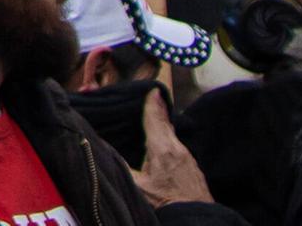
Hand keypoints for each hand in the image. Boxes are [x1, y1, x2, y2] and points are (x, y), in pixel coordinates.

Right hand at [131, 85, 213, 206]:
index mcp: (162, 148)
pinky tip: (164, 146)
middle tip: (152, 98)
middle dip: (158, 110)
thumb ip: (121, 165)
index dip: (152, 103)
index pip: (155, 118)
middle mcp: (177, 148)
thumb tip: (105, 148)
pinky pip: (178, 146)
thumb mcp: (138, 185)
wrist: (197, 216)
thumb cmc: (167, 202)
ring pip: (173, 135)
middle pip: (166, 123)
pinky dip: (169, 140)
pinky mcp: (193, 167)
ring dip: (164, 125)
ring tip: (155, 119)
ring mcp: (188, 158)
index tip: (152, 89)